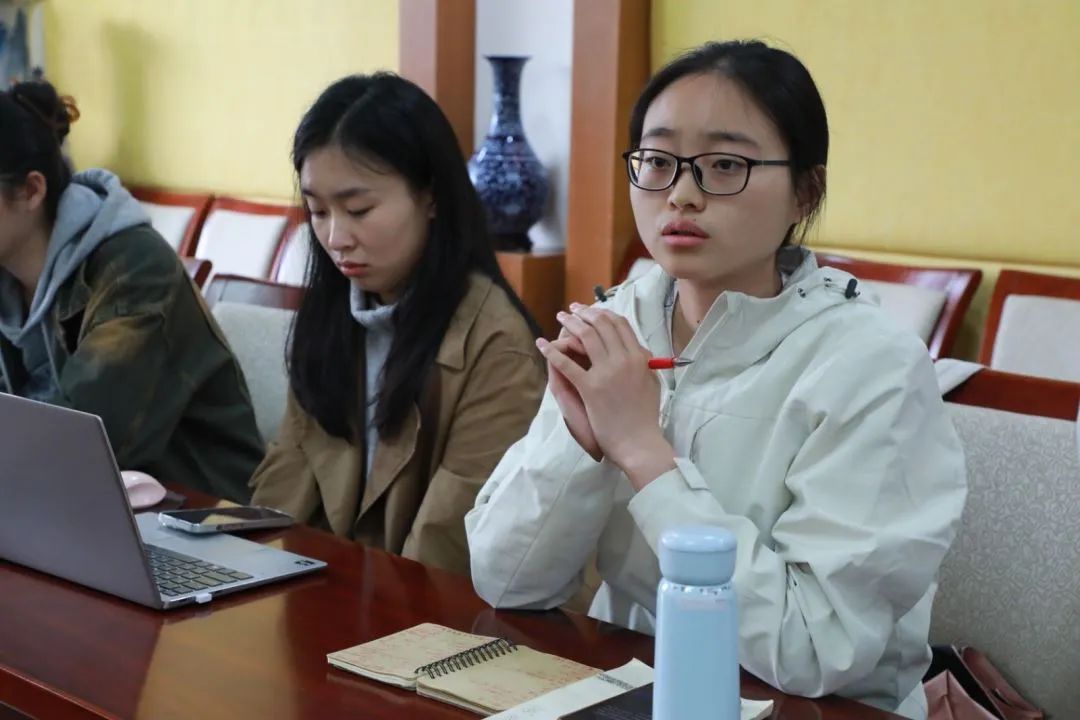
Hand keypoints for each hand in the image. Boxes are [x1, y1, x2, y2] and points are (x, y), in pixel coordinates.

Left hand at [538, 304, 675, 487]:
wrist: (639, 442)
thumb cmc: (645, 416)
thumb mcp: (651, 384)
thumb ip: (645, 364)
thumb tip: (641, 350)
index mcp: (639, 357)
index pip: (619, 324)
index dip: (603, 313)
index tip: (591, 310)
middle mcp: (624, 360)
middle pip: (601, 325)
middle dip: (584, 313)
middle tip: (572, 309)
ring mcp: (607, 373)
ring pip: (585, 337)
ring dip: (570, 323)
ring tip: (560, 317)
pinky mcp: (590, 388)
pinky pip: (567, 364)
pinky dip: (552, 351)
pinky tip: (542, 344)